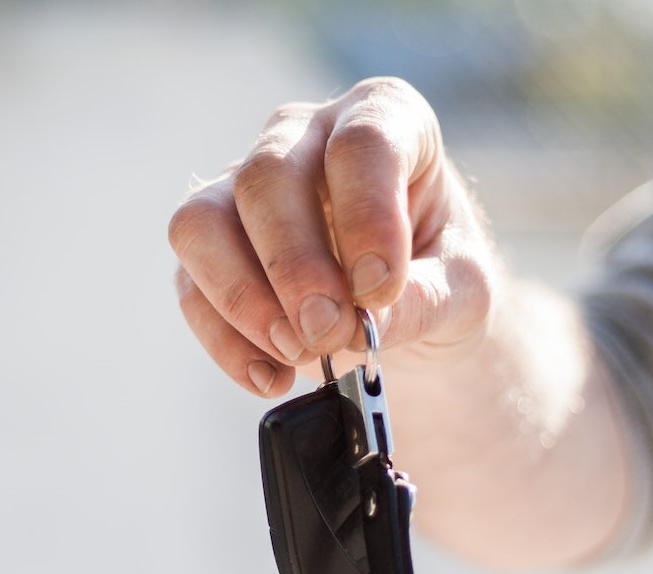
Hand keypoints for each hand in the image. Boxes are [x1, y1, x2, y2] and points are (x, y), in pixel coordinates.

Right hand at [169, 77, 496, 395]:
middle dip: (294, 266)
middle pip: (266, 177)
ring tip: (296, 353)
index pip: (361, 143)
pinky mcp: (209, 246)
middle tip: (329, 333)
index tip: (381, 290)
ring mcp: (243, 186)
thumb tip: (361, 323)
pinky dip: (226, 340)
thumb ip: (424, 300)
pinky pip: (190, 285)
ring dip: (243, 298)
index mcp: (383, 117)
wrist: (402, 304)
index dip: (367, 216)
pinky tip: (272, 375)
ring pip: (202, 221)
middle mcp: (303, 136)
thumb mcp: (462, 290)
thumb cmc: (439, 273)